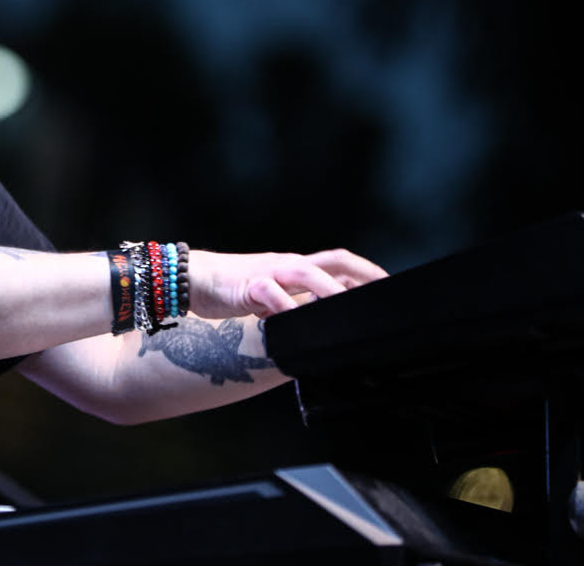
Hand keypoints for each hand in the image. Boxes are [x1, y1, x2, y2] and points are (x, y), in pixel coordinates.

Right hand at [188, 248, 386, 318]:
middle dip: (362, 274)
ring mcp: (268, 271)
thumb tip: (320, 321)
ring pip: (307, 273)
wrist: (191, 279)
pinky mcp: (248, 285)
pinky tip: (295, 322)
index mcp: (295, 267)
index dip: (367, 273)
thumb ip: (294, 303)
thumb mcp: (271, 297)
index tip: (391, 288)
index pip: (339, 264)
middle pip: (333, 260)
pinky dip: (285, 307)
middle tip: (385, 294)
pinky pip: (271, 293)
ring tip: (348, 308)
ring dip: (329, 290)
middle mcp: (287, 265)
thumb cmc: (232, 290)